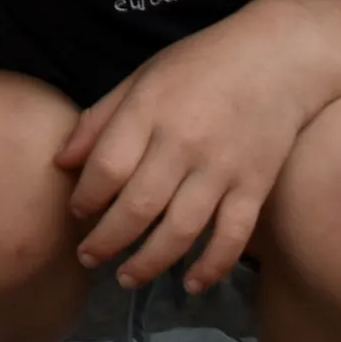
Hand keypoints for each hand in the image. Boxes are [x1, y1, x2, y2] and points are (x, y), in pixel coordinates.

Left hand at [53, 13, 340, 292]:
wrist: (280, 57)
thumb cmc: (201, 64)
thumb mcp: (142, 77)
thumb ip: (100, 120)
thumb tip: (60, 162)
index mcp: (148, 112)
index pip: (106, 169)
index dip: (85, 198)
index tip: (76, 213)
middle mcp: (183, 143)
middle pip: (137, 208)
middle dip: (106, 241)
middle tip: (88, 258)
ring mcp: (223, 168)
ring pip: (181, 230)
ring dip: (149, 262)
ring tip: (126, 278)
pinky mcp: (256, 185)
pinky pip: (232, 236)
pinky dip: (212, 266)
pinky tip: (191, 284)